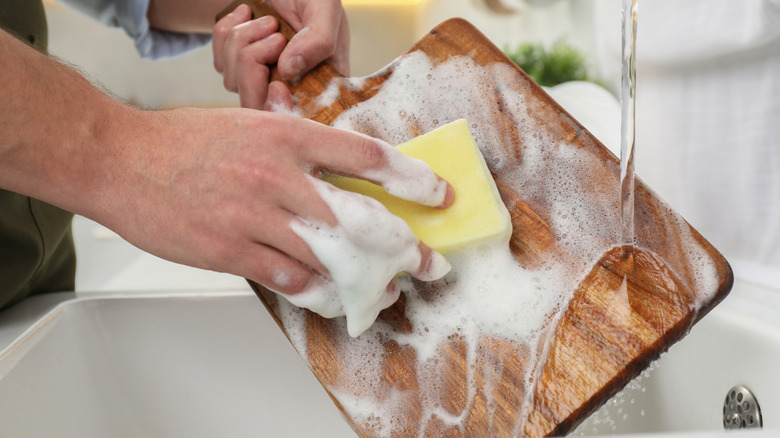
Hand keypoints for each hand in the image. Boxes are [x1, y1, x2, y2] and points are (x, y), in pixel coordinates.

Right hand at [95, 108, 451, 296]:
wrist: (121, 160)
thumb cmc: (185, 142)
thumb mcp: (252, 125)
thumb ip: (299, 149)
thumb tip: (346, 175)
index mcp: (287, 136)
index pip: (366, 155)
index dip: (410, 178)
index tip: (437, 195)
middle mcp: (278, 176)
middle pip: (360, 217)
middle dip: (404, 245)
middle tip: (427, 262)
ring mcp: (255, 217)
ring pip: (331, 258)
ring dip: (367, 280)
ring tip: (387, 291)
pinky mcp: (231, 252)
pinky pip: (290, 281)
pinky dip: (320, 292)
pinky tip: (335, 297)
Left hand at [212, 0, 349, 109]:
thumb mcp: (325, 9)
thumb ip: (318, 39)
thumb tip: (289, 71)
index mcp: (322, 84)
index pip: (299, 119)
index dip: (282, 111)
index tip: (278, 84)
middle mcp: (291, 88)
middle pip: (257, 106)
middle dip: (255, 67)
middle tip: (276, 37)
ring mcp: (261, 79)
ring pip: (234, 82)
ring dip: (244, 41)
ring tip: (268, 20)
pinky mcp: (238, 65)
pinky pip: (219, 61)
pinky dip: (227, 32)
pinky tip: (246, 15)